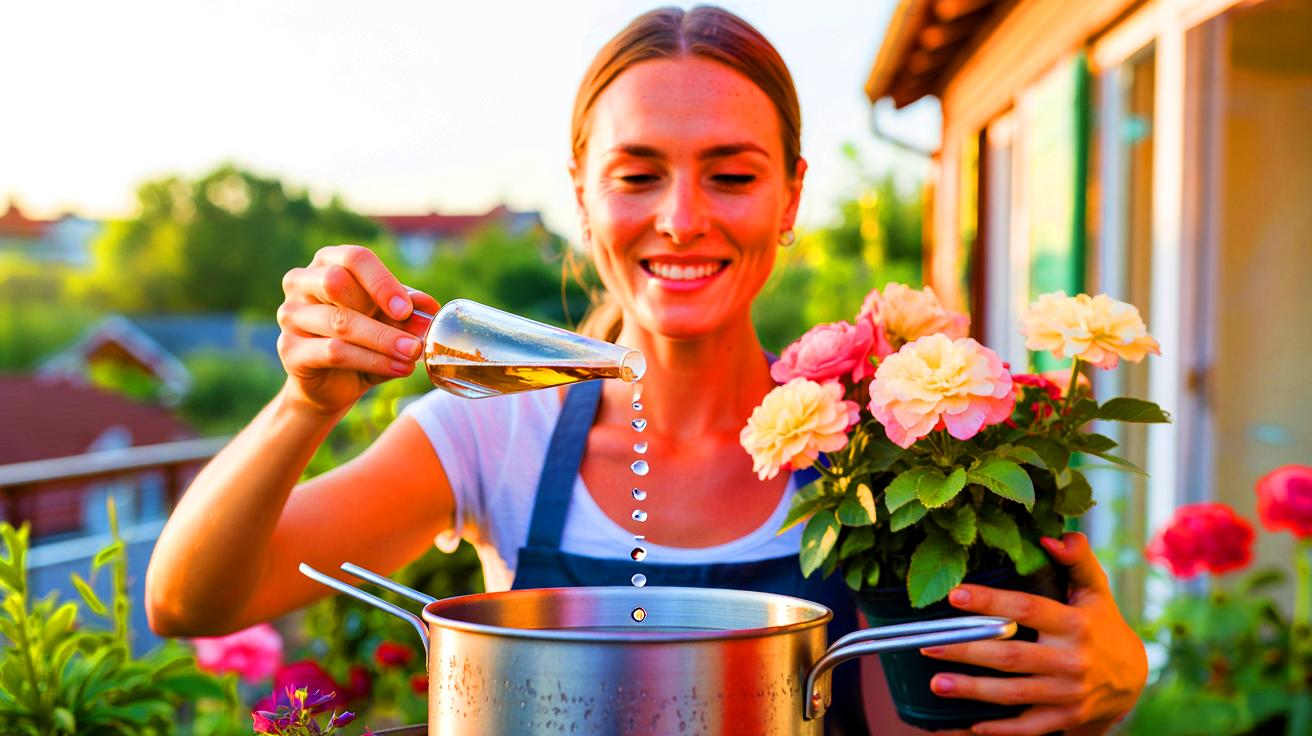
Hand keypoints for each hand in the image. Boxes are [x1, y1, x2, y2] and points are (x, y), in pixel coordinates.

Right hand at [276, 245, 439, 415]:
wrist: (332, 384)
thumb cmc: (362, 340)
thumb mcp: (388, 320)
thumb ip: (406, 309)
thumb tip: (430, 307)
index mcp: (327, 263)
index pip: (354, 258)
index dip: (382, 281)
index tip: (406, 309)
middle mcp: (301, 283)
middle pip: (336, 282)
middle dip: (380, 309)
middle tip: (413, 333)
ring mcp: (291, 315)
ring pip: (340, 322)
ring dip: (383, 340)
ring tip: (413, 354)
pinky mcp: (290, 349)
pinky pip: (334, 352)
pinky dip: (372, 360)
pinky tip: (399, 368)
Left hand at [918, 532, 1147, 735]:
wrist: (1132, 679)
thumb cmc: (1102, 625)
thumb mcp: (1095, 589)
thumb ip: (1077, 558)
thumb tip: (1051, 536)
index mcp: (1076, 624)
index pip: (1028, 609)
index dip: (991, 602)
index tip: (955, 594)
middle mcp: (1072, 660)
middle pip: (1012, 656)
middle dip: (967, 651)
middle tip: (928, 643)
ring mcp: (1069, 694)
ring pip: (1013, 693)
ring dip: (972, 690)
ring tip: (937, 683)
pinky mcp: (1066, 719)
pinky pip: (1027, 727)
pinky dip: (999, 729)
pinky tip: (968, 723)